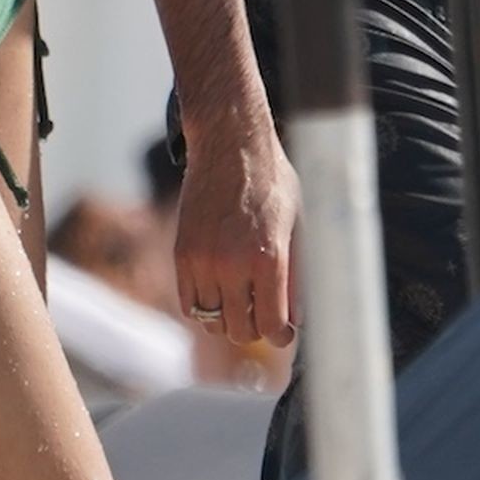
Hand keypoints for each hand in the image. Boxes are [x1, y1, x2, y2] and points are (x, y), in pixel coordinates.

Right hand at [175, 122, 300, 348]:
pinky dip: (204, 306)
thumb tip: (296, 319)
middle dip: (256, 328)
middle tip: (264, 315)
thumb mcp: (297, 223)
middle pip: (240, 329)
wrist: (230, 145)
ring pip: (212, 321)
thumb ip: (297, 273)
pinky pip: (189, 304)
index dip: (281, 335)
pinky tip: (220, 292)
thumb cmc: (272, 181)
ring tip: (242, 302)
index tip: (284, 332)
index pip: (270, 325)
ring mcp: (203, 259)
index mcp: (268, 257)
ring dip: (229, 319)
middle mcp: (232, 263)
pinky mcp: (182, 253)